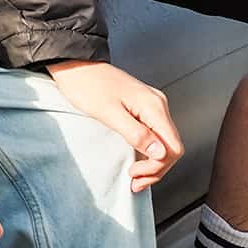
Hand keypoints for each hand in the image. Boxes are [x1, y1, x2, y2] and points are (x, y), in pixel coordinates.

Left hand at [46, 60, 181, 193]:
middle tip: (135, 182)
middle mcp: (157, 104)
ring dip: (151, 162)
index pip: (173, 147)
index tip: (135, 174)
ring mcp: (150, 105)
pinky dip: (146, 151)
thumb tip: (160, 153)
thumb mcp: (109, 114)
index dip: (158, 166)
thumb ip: (136, 134)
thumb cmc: (86, 85)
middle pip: (171, 147)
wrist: (73, 64)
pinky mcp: (141, 107)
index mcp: (153, 106)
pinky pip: (152, 134)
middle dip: (155, 169)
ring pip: (162, 142)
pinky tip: (135, 160)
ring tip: (135, 176)